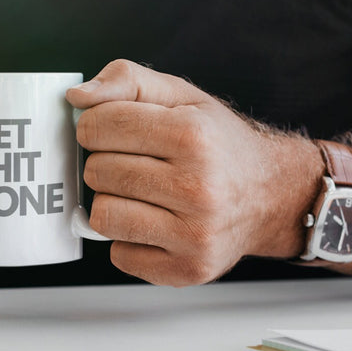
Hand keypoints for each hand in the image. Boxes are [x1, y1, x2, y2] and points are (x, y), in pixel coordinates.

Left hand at [66, 60, 317, 285]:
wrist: (272, 195)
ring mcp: (194, 235)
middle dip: (107, 163)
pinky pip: (119, 255)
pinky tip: (156, 223)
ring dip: (113, 203)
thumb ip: (127, 80)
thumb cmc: (220, 144)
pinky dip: (128, 240)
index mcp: (193, 136)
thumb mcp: (182, 96)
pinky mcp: (188, 269)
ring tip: (142, 193)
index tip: (113, 130)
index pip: (98, 127)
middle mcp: (198, 188)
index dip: (97, 126)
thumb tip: (78, 97)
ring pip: (102, 217)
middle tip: (137, 163)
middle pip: (98, 172)